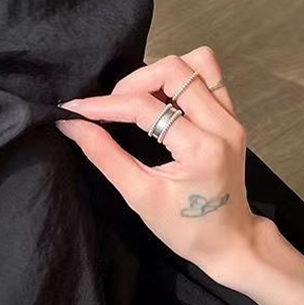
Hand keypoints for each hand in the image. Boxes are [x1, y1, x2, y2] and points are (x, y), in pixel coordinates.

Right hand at [56, 46, 271, 286]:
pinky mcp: (232, 116)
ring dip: (159, 74)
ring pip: (196, 63)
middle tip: (111, 107)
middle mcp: (223, 125)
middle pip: (174, 70)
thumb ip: (104, 155)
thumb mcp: (139, 194)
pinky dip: (179, 79)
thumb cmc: (185, 227)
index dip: (105, 105)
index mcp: (201, 149)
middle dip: (133, 82)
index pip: (145, 107)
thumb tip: (72, 125)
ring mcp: (231, 117)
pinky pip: (207, 76)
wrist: (228, 241)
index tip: (76, 109)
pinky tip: (160, 101)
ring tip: (138, 100)